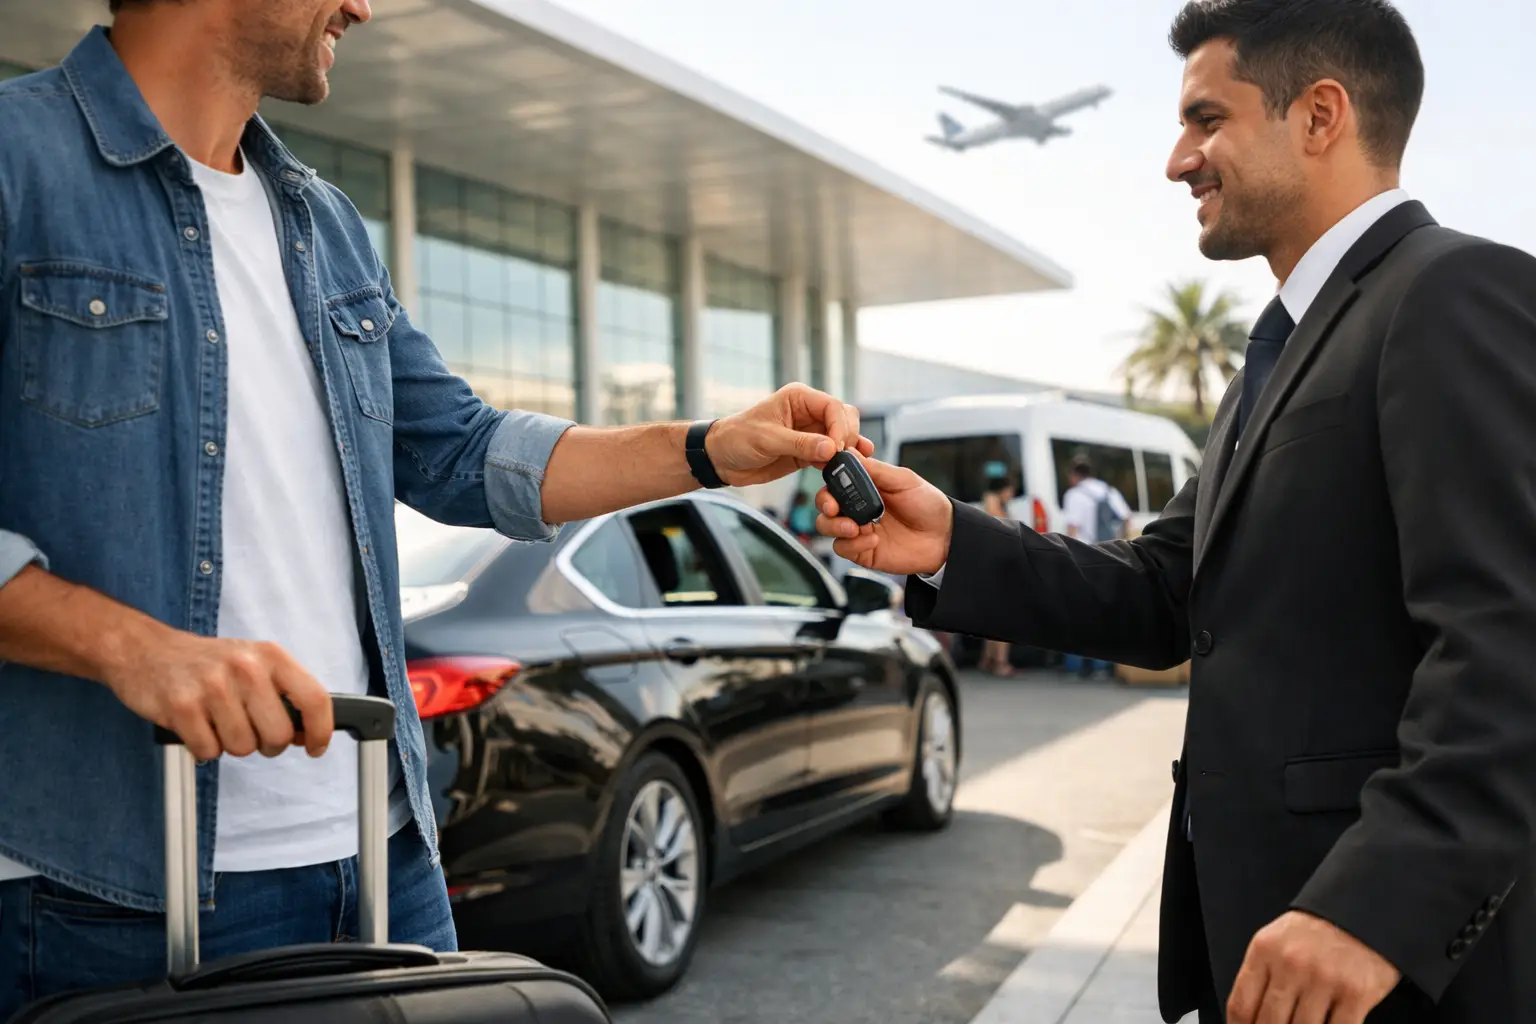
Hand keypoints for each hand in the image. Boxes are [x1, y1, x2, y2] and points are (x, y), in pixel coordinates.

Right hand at [103, 630, 334, 762]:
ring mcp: (212, 687)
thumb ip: (283, 692)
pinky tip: (197, 725)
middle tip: (252, 732)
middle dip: (268, 745)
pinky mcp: (182, 707)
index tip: (316, 747)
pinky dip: (204, 748)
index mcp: (270, 656)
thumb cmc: (207, 662)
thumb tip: (308, 733)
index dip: (321, 730)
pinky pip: (209, 752)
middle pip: (278, 734)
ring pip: (243, 747)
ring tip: (218, 722)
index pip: (313, 698)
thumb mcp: (253, 662)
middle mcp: (245, 668)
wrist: (146, 650)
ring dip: (232, 745)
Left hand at [705, 383, 873, 485]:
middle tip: (842, 457)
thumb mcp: (767, 439)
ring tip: (851, 466)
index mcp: (799, 398)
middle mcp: (808, 412)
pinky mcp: (807, 452)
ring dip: (847, 450)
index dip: (840, 426)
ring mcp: (809, 433)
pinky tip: (841, 472)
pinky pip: (830, 455)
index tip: (837, 447)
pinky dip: (838, 463)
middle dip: (847, 436)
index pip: (832, 406)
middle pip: (843, 418)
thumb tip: (832, 448)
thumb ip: (801, 444)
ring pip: (841, 437)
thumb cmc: (736, 439)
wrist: (721, 459)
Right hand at [815, 456, 953, 575]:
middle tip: (834, 508)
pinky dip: (853, 544)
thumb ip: (875, 469)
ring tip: (855, 527)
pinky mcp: (863, 551)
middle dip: (825, 505)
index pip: (835, 481)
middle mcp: (858, 507)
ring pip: (827, 527)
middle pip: (825, 505)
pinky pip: (843, 548)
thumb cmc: (928, 504)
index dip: (828, 482)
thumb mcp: (903, 480)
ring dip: (836, 526)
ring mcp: (859, 529)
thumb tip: (850, 453)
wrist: (945, 536)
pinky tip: (874, 539)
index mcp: (866, 487)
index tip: (831, 484)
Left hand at [1227, 911, 1399, 1023]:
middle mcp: (1291, 965)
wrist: (1362, 908)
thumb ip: (1261, 975)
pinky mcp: (1356, 993)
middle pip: (1269, 1022)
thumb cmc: (1316, 930)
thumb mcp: (1276, 941)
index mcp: (1265, 951)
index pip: (1241, 1005)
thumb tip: (1247, 1017)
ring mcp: (1324, 980)